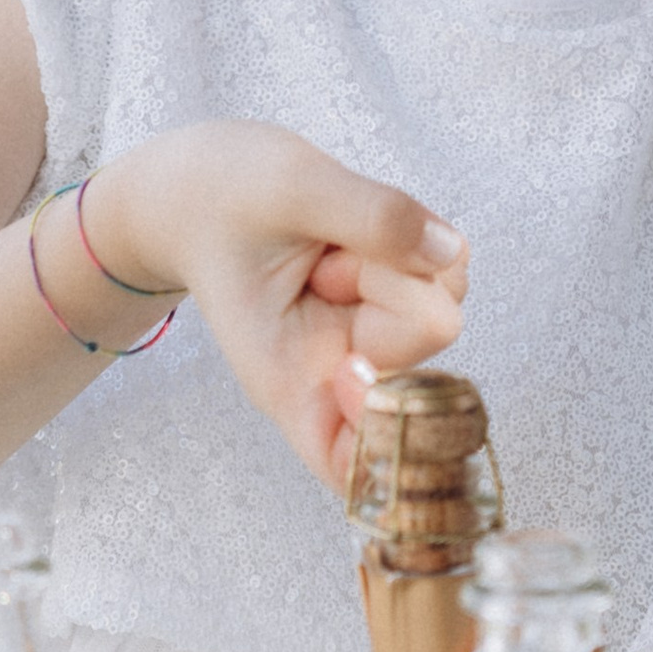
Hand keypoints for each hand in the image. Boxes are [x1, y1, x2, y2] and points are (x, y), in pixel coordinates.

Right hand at [89, 122, 468, 493]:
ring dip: (401, 252)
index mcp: (292, 379)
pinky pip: (448, 267)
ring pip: (446, 296)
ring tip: (331, 244)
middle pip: (429, 333)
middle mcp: (342, 368)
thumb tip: (446, 251)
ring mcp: (378, 337)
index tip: (352, 367)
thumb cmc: (224, 197)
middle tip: (322, 257)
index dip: (383, 432)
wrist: (204, 189)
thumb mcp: (292, 188)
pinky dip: (414, 237)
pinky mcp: (400, 300)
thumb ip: (374, 218)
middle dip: (391, 275)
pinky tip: (356, 234)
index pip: (355, 463)